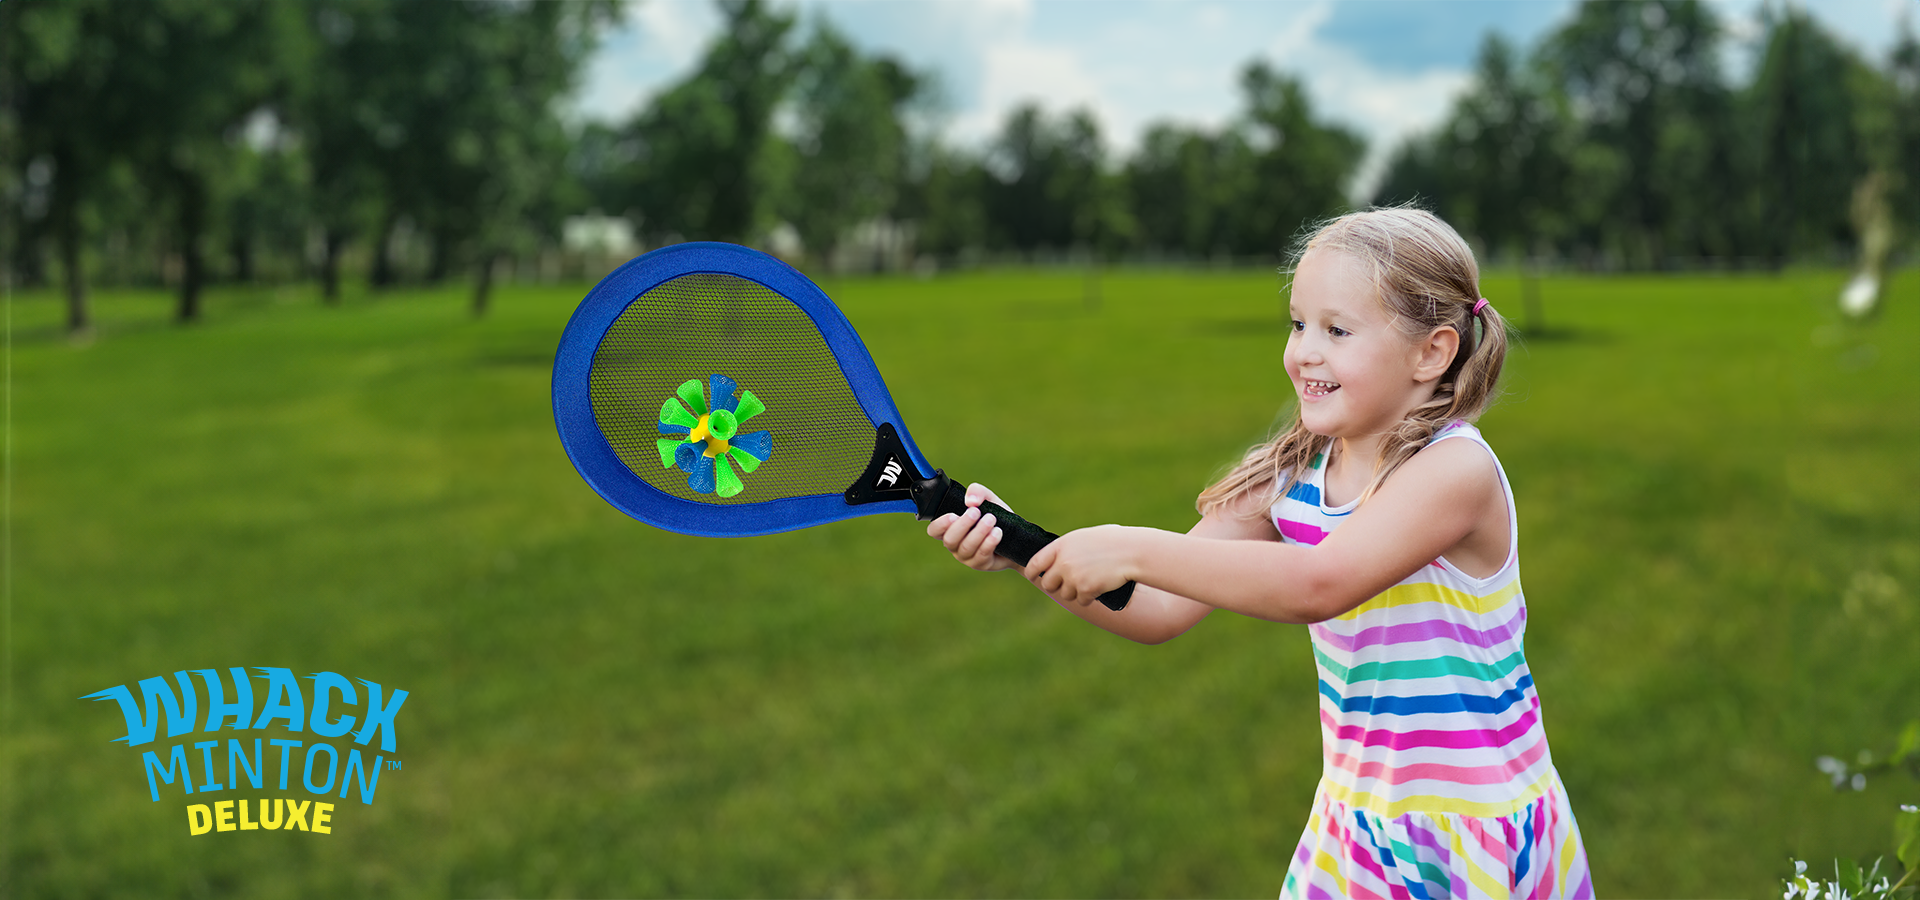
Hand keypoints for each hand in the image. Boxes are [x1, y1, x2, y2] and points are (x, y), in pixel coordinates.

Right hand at [926, 483, 1019, 572]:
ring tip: (991, 519)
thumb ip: (977, 492)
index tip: (954, 515)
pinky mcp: (980, 564)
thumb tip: (970, 500)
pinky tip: (997, 532)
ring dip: (979, 531)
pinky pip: (981, 554)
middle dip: (963, 525)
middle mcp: (955, 544)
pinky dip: (989, 541)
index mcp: (950, 528)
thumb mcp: (987, 499)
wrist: (1016, 536)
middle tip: (976, 512)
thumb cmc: (996, 517)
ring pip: (966, 547)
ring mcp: (966, 556)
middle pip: (949, 540)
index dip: (940, 524)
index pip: (934, 530)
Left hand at [1024, 524, 1139, 606]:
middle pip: (1048, 584)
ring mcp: (1074, 577)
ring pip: (1066, 595)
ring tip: (1092, 579)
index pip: (1034, 563)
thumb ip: (1067, 549)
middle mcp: (1063, 562)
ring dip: (1076, 592)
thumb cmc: (1112, 541)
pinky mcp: (1086, 590)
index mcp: (1060, 546)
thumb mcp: (1084, 538)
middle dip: (1057, 586)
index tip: (1033, 577)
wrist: (1132, 552)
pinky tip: (1100, 586)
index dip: (1032, 573)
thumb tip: (1054, 562)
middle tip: (1070, 582)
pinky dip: (1089, 597)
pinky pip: (1081, 601)